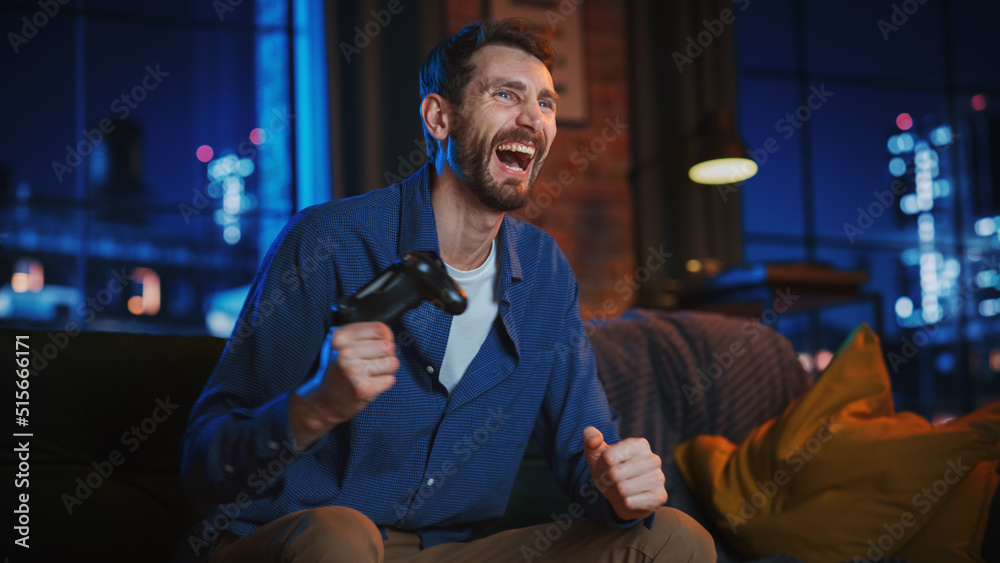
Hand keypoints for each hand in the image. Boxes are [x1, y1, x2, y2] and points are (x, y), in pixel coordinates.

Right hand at [290, 322, 398, 447]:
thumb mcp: (341, 345)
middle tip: (371, 363)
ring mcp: (354, 371)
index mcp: (340, 337)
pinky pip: (390, 380)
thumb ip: (363, 335)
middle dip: (386, 355)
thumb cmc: (338, 371)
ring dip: (386, 370)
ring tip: (370, 374)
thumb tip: (388, 334)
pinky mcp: (363, 389)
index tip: (375, 346)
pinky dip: (383, 383)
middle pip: (388, 346)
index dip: (384, 338)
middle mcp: (345, 352)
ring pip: (392, 363)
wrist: (324, 403)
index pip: (381, 329)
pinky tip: (369, 384)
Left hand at [583, 426, 667, 520]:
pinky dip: (624, 503)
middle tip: (612, 481)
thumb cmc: (609, 470)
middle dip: (607, 480)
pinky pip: (630, 502)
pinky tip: (629, 498)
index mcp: (640, 444)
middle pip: (615, 474)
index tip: (606, 467)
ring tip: (619, 489)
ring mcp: (659, 478)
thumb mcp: (596, 452)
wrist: (622, 495)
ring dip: (614, 492)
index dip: (601, 465)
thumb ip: (590, 437)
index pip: (608, 457)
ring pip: (622, 489)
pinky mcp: (660, 497)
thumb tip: (595, 440)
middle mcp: (653, 459)